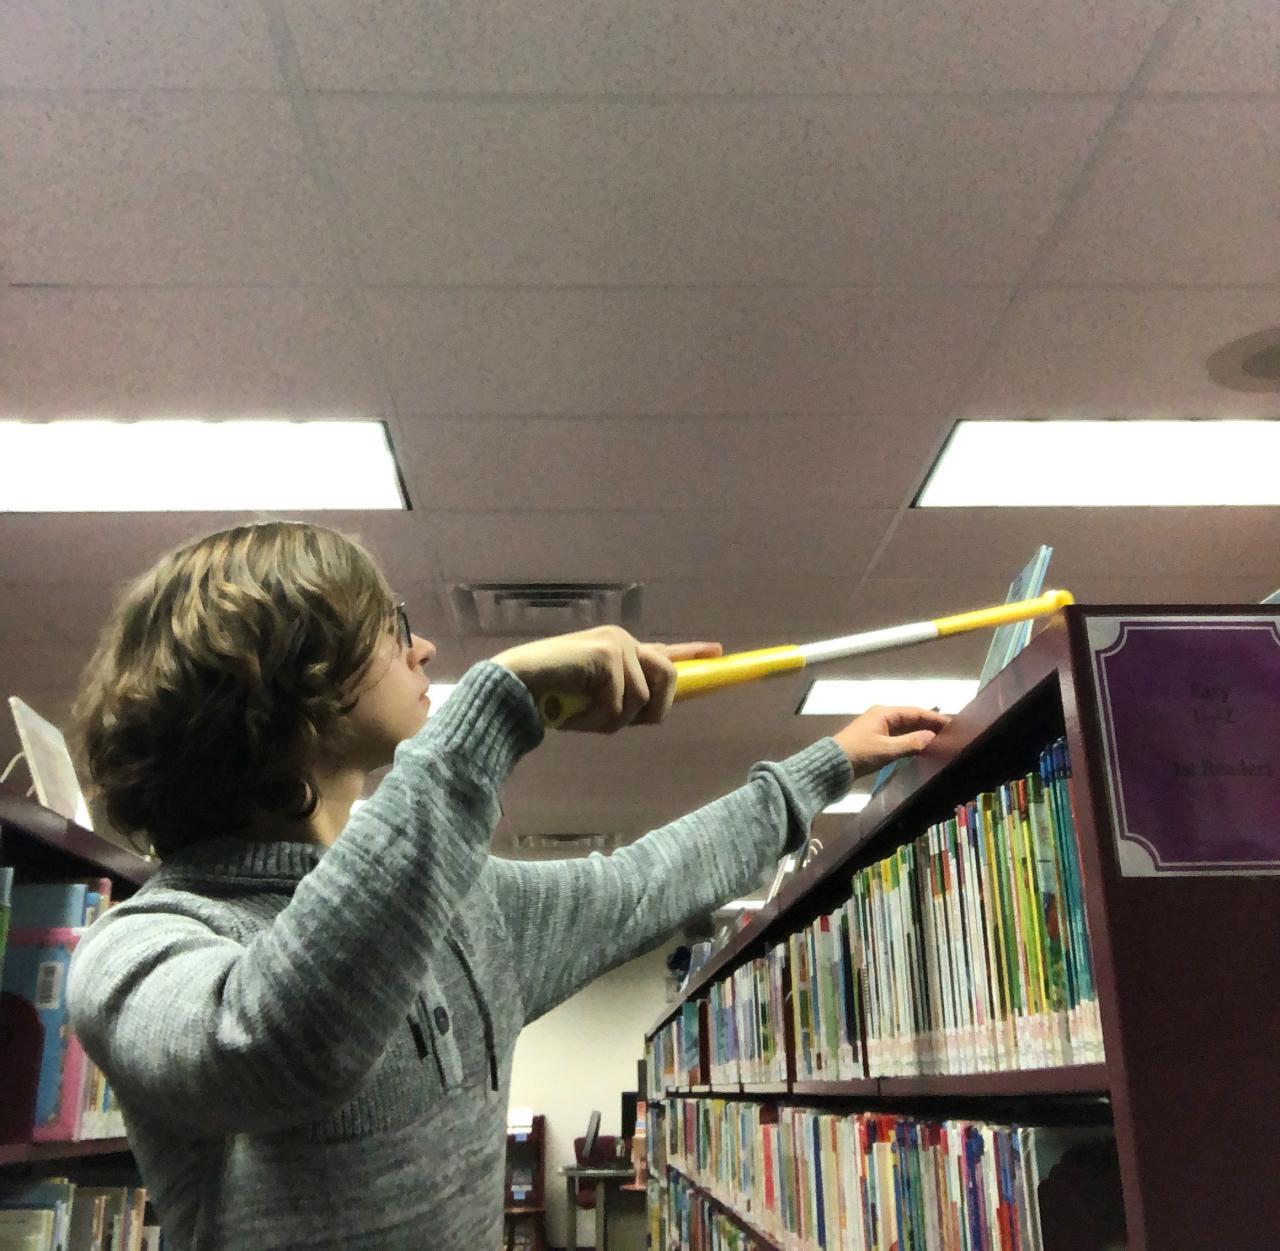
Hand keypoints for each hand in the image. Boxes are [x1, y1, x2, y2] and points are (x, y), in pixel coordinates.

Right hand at [493, 628, 722, 732]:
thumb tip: (652, 712)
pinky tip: (573, 714)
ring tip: (583, 717)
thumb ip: (623, 697)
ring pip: (643, 700)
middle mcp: (623, 641)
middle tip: (611, 721)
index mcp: (621, 649)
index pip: (663, 651)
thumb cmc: (549, 695)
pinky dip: (596, 721)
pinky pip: (620, 706)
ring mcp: (616, 645)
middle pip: (667, 679)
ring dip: (612, 721)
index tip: (717, 652)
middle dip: (649, 712)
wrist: (514, 685)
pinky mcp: (607, 655)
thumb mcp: (594, 698)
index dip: (692, 653)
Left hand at [832, 705, 949, 777]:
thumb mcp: (887, 750)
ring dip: (921, 734)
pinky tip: (923, 749)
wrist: (833, 766)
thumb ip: (911, 743)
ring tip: (941, 742)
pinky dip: (911, 741)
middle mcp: (883, 716)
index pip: (916, 712)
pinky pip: (899, 737)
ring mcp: (879, 728)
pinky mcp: (877, 740)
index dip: (934, 718)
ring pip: (906, 728)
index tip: (953, 725)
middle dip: (930, 725)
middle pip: (912, 718)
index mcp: (885, 713)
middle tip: (951, 735)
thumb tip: (933, 737)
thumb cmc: (860, 754)